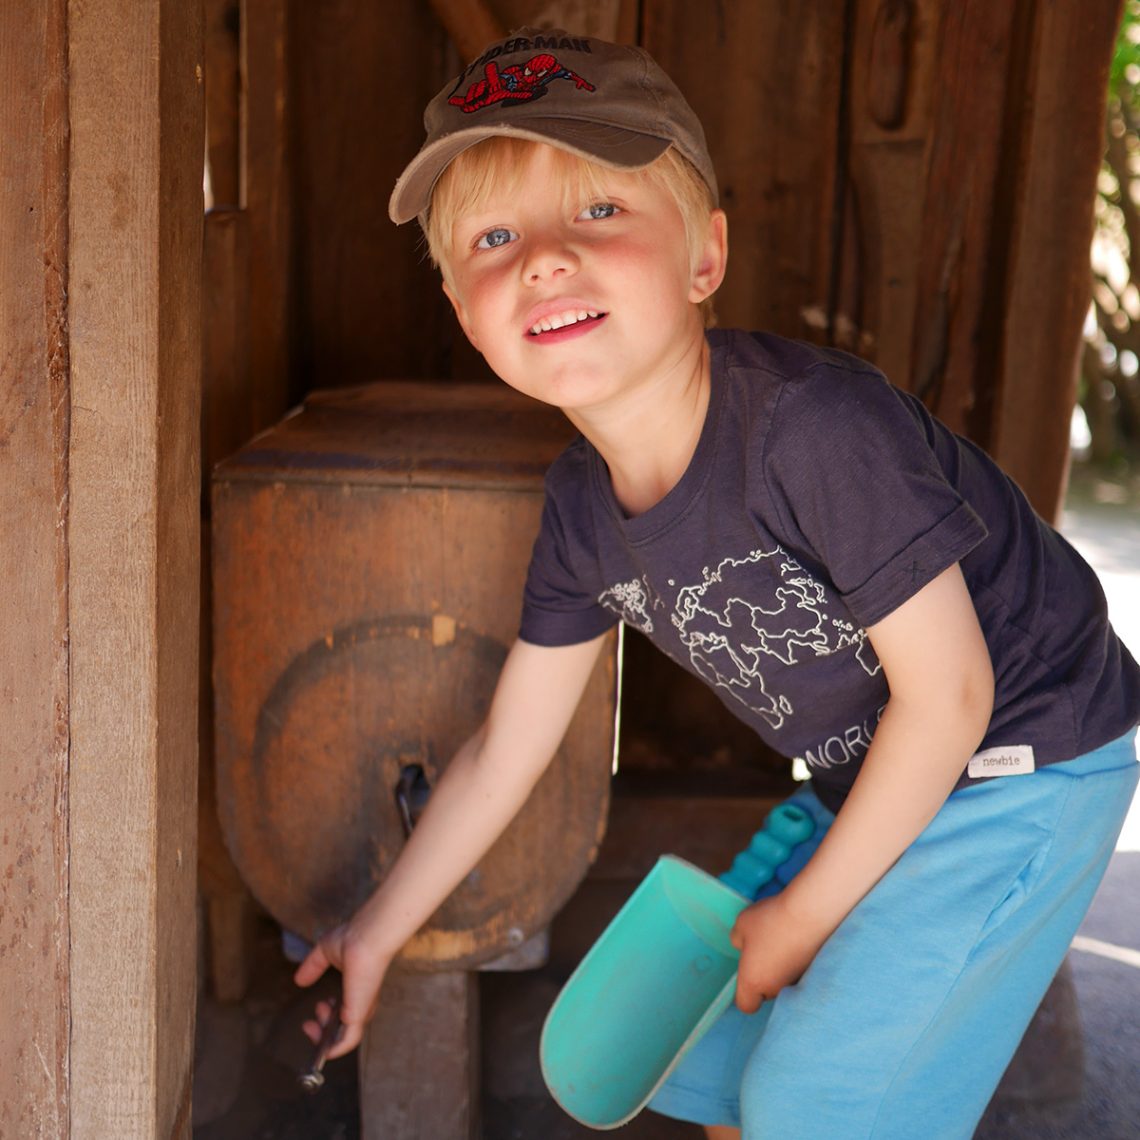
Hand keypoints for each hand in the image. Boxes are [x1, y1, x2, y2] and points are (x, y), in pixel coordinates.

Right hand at [294, 920, 392, 1058]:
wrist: (365, 938)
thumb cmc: (353, 938)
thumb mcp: (326, 952)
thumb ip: (313, 967)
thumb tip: (299, 980)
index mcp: (357, 988)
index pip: (345, 1012)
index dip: (328, 1016)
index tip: (316, 1008)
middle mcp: (361, 1001)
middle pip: (343, 1028)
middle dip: (322, 1030)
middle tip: (309, 1023)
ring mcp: (361, 1009)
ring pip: (343, 1037)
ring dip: (324, 1036)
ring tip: (314, 1020)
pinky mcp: (358, 1015)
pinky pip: (348, 1041)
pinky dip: (335, 1050)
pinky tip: (324, 1051)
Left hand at [730, 893, 831, 1013]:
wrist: (811, 914)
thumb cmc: (770, 921)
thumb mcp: (742, 924)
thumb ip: (738, 940)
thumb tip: (744, 946)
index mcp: (754, 983)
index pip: (746, 1005)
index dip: (744, 991)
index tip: (746, 969)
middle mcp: (776, 989)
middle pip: (766, 992)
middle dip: (764, 976)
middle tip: (764, 947)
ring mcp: (797, 982)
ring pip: (783, 982)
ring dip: (781, 967)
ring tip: (782, 939)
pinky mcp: (814, 972)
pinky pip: (799, 971)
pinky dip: (796, 960)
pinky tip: (797, 939)